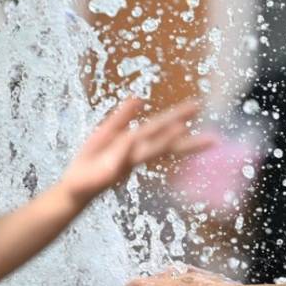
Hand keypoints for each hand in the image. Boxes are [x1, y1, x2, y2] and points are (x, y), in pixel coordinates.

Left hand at [59, 98, 215, 203]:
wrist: (72, 188)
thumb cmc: (90, 163)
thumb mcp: (105, 134)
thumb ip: (121, 118)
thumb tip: (138, 98)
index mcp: (134, 143)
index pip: (161, 128)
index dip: (179, 117)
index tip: (198, 107)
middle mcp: (133, 154)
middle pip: (163, 144)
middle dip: (187, 141)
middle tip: (213, 139)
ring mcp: (120, 164)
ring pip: (146, 151)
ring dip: (163, 141)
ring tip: (181, 129)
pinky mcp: (105, 174)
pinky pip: (116, 160)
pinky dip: (125, 151)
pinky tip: (131, 139)